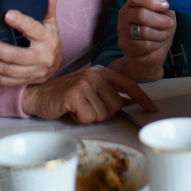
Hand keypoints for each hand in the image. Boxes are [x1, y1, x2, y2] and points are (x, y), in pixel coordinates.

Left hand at [0, 0, 61, 86]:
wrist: (54, 65)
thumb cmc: (48, 39)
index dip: (20, 22)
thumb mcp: (50, 23)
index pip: (34, 30)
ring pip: (9, 70)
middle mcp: (42, 57)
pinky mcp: (24, 81)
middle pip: (17, 56)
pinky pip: (4, 81)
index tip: (6, 14)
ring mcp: (33, 72)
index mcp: (47, 39)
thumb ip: (48, 7)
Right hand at [22, 66, 157, 122]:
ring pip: (103, 114)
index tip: (153, 108)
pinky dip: (80, 119)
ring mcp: (85, 82)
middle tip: (87, 108)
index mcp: (102, 71)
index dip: (142, 97)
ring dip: (90, 117)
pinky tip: (71, 110)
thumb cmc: (65, 95)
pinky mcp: (74, 94)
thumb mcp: (90, 90)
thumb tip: (130, 101)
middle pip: (116, 105)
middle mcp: (95, 74)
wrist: (38, 94)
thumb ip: (110, 94)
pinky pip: (88, 117)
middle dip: (103, 113)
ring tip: (78, 108)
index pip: (128, 84)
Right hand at [115, 0, 174, 80]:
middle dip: (160, 20)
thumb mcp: (165, 13)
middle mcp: (124, 15)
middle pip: (141, 14)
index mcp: (133, 3)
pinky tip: (158, 43)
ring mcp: (123, 30)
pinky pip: (145, 45)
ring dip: (160, 34)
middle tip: (170, 23)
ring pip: (144, 32)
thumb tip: (164, 4)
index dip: (151, 1)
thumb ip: (164, 6)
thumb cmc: (159, 27)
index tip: (166, 6)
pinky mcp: (125, 45)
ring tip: (165, 34)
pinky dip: (156, 44)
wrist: (152, 50)